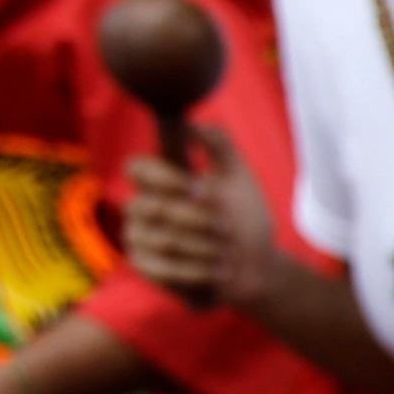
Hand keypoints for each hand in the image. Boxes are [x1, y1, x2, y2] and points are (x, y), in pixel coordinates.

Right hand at [116, 123, 273, 313]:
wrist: (257, 266)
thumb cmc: (244, 218)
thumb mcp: (239, 178)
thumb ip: (220, 146)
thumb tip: (193, 123)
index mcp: (160, 180)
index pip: (137, 168)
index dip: (165, 178)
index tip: (201, 188)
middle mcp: (142, 205)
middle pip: (152, 207)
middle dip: (197, 219)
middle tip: (227, 227)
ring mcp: (139, 236)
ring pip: (162, 239)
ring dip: (204, 247)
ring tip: (229, 252)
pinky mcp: (144, 266)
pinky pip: (163, 268)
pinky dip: (197, 270)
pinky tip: (219, 270)